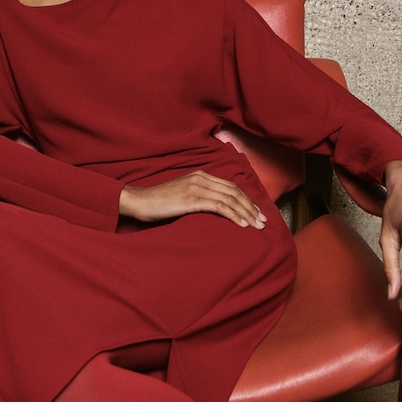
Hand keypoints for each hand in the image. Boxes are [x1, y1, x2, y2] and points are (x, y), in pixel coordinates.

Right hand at [120, 171, 266, 228]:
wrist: (139, 201)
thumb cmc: (158, 203)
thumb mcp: (182, 196)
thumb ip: (198, 197)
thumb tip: (215, 210)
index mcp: (200, 175)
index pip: (230, 186)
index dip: (246, 199)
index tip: (256, 212)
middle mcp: (200, 178)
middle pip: (234, 191)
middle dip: (251, 207)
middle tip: (263, 221)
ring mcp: (196, 188)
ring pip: (230, 199)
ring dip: (246, 213)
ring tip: (257, 226)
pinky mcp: (191, 199)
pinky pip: (219, 206)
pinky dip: (233, 215)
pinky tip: (242, 225)